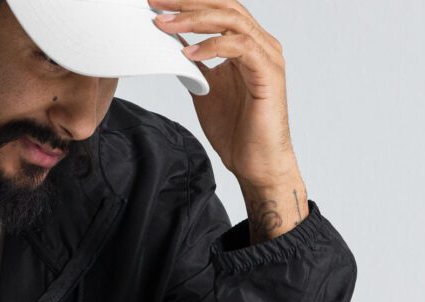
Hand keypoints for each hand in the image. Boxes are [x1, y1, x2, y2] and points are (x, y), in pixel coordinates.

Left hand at [149, 0, 301, 189]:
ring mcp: (267, 57)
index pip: (218, 9)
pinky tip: (189, 53)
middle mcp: (260, 44)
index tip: (156, 3)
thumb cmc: (236, 129)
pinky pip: (241, 48)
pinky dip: (213, 46)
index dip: (187, 2)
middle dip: (187, 3)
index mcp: (246, 44)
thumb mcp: (205, 88)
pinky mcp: (269, 74)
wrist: (256, 162)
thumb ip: (193, 65)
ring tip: (166, 25)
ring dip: (195, 20)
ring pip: (232, 21)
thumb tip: (169, 46)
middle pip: (225, 7)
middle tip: (156, 4)